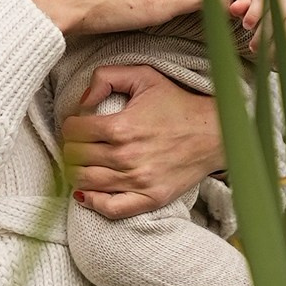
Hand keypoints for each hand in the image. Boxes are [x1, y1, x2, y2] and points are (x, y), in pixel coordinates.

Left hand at [61, 63, 223, 217]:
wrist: (215, 133)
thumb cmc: (178, 104)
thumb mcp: (144, 76)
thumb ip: (106, 77)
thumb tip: (82, 101)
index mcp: (121, 126)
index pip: (73, 131)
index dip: (70, 125)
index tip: (78, 125)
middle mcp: (126, 156)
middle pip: (75, 157)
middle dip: (71, 148)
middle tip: (80, 144)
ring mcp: (137, 181)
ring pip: (85, 183)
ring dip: (76, 172)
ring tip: (83, 164)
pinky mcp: (149, 198)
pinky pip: (110, 208)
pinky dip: (92, 202)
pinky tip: (88, 193)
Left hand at [227, 0, 285, 55]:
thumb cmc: (264, 8)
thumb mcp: (252, 4)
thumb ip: (241, 6)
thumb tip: (232, 9)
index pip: (261, 3)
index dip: (253, 14)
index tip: (246, 26)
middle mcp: (285, 6)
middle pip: (274, 20)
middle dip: (263, 35)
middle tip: (252, 48)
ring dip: (275, 48)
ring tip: (264, 60)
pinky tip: (275, 64)